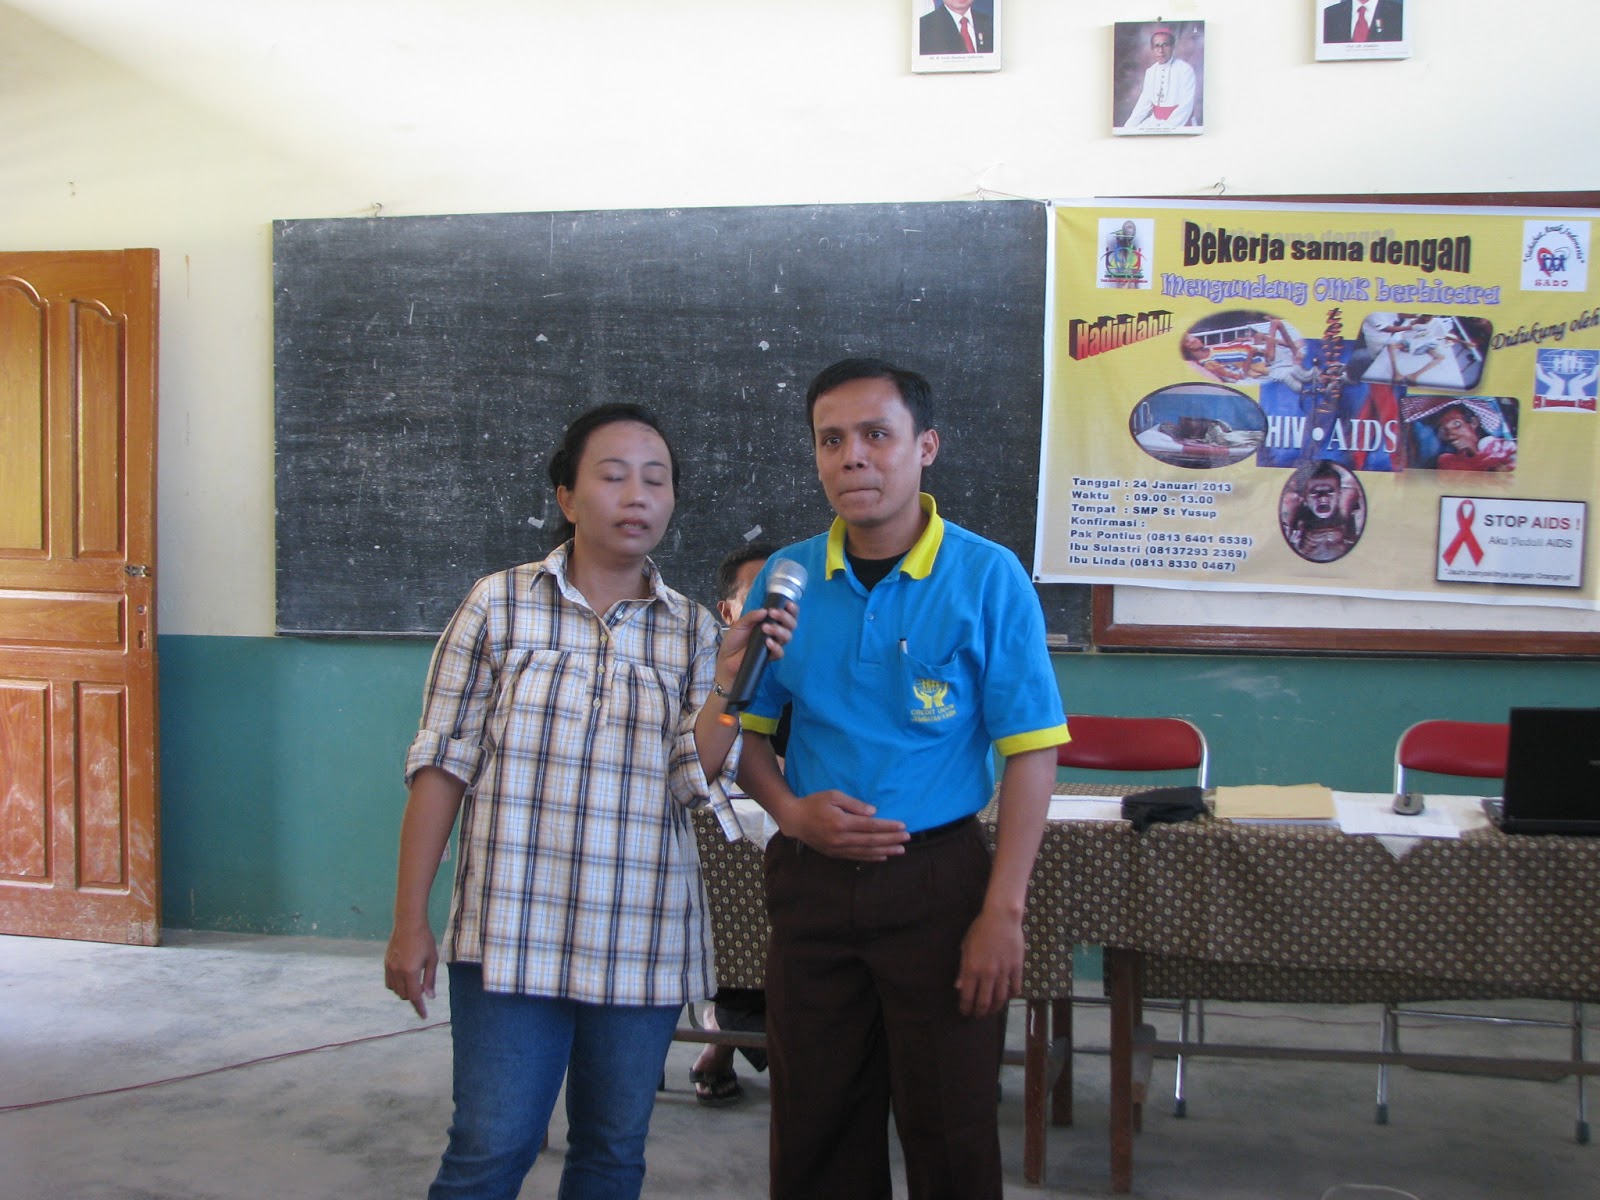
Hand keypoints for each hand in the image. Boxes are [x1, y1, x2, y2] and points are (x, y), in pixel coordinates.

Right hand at [384, 920, 438, 1017]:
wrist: (408, 923)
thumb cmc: (424, 940)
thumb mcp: (432, 959)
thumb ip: (430, 979)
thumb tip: (429, 997)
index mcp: (410, 971)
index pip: (415, 997)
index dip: (419, 1008)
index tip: (424, 1016)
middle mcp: (398, 972)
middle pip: (405, 995)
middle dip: (414, 996)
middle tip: (423, 988)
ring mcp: (389, 968)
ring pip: (396, 990)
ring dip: (405, 991)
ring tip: (415, 981)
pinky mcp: (385, 963)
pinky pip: (389, 983)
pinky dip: (396, 986)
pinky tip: (404, 979)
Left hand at [716, 600, 796, 682]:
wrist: (727, 657)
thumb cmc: (735, 639)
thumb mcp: (740, 624)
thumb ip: (751, 617)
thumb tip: (764, 611)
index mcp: (770, 622)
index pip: (787, 614)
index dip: (792, 609)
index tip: (787, 604)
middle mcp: (775, 632)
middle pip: (791, 624)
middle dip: (785, 617)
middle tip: (773, 613)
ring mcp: (774, 644)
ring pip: (787, 637)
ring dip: (779, 630)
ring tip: (765, 628)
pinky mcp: (770, 656)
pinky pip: (780, 652)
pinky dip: (776, 646)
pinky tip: (768, 642)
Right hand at [780, 790, 907, 860]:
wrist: (794, 820)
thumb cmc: (814, 803)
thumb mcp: (833, 795)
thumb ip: (854, 804)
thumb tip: (874, 812)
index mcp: (840, 822)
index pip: (870, 826)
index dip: (887, 827)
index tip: (902, 826)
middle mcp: (840, 838)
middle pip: (871, 840)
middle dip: (891, 840)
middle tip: (907, 839)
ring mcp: (837, 848)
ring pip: (866, 851)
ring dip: (885, 851)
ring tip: (900, 850)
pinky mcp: (835, 854)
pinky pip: (856, 857)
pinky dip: (871, 857)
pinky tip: (883, 856)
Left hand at [955, 907, 1024, 1018]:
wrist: (1001, 918)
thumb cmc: (980, 929)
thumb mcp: (966, 947)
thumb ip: (963, 969)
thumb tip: (959, 987)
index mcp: (972, 968)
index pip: (968, 996)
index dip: (966, 1007)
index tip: (965, 1012)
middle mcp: (988, 974)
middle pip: (984, 1001)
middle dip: (980, 1012)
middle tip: (978, 1016)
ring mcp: (1004, 972)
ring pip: (1000, 998)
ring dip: (995, 1008)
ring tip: (991, 1011)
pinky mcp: (1017, 968)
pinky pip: (1015, 988)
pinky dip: (1011, 996)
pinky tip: (1007, 998)